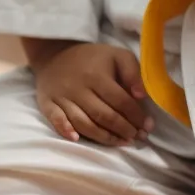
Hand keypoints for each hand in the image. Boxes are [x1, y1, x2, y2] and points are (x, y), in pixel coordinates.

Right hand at [26, 40, 154, 146]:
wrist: (54, 52)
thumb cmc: (92, 58)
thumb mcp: (117, 56)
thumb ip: (133, 73)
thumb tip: (142, 96)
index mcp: (97, 75)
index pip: (120, 101)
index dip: (136, 116)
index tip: (148, 126)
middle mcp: (79, 88)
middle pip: (103, 115)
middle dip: (123, 129)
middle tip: (137, 137)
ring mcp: (61, 97)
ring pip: (83, 123)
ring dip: (103, 137)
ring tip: (120, 142)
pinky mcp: (47, 103)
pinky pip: (56, 120)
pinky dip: (65, 130)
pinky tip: (77, 140)